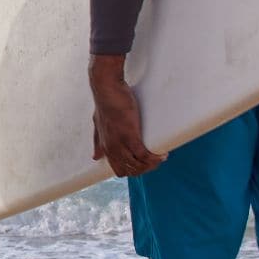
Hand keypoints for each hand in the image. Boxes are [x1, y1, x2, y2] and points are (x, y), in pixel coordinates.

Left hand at [89, 56, 161, 175]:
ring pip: (138, 165)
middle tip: (155, 161)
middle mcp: (112, 148)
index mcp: (106, 147)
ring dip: (151, 164)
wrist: (107, 88)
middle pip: (130, 170)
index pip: (119, 170)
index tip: (144, 164)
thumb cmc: (105, 104)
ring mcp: (120, 143)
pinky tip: (163, 155)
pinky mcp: (130, 135)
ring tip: (161, 157)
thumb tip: (94, 157)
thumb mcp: (98, 125)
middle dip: (144, 169)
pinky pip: (144, 154)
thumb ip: (97, 141)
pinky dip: (155, 157)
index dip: (134, 171)